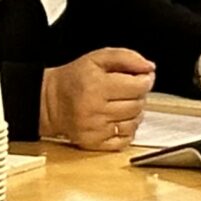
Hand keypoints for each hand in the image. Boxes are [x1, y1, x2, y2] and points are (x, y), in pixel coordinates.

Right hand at [38, 47, 155, 150]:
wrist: (51, 101)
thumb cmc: (74, 78)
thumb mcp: (97, 58)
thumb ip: (126, 57)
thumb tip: (149, 67)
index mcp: (96, 85)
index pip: (138, 86)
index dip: (145, 80)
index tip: (143, 78)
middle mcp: (95, 109)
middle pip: (137, 105)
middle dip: (139, 96)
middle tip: (129, 90)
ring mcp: (95, 128)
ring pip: (133, 123)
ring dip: (134, 113)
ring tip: (121, 104)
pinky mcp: (95, 143)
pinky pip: (125, 139)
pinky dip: (126, 129)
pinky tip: (117, 119)